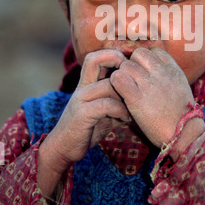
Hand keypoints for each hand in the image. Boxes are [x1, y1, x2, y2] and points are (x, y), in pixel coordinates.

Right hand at [37, 49, 129, 195]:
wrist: (64, 148)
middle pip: (94, 59)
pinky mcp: (81, 114)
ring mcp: (81, 99)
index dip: (113, 55)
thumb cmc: (88, 128)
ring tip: (134, 109)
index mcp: (87, 83)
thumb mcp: (105, 110)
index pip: (96, 57)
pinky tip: (126, 119)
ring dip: (126, 96)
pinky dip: (121, 110)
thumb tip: (140, 92)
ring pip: (108, 84)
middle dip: (118, 63)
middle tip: (134, 81)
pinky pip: (106, 104)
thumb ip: (117, 98)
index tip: (131, 70)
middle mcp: (82, 87)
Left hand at [110, 47, 203, 149]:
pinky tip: (121, 93)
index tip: (145, 72)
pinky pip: (118, 78)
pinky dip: (116, 83)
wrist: (183, 133)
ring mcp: (148, 84)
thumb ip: (168, 74)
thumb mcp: (180, 85)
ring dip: (123, 74)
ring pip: (126, 64)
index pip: (153, 50)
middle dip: (133, 65)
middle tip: (133, 80)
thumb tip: (153, 68)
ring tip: (126, 88)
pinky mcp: (136, 98)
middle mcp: (160, 72)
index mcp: (172, 69)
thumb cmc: (180, 114)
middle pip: (138, 54)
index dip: (146, 60)